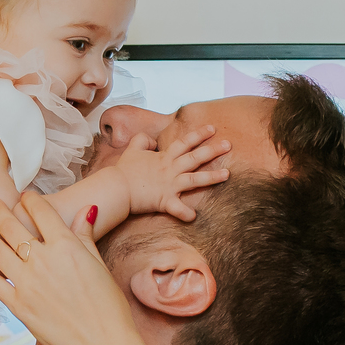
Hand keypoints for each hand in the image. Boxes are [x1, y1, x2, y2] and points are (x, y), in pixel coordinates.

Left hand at [0, 192, 152, 344]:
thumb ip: (86, 236)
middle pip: (13, 226)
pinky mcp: (17, 305)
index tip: (25, 196)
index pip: (42, 212)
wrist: (101, 344)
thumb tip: (87, 210)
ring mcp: (27, 282)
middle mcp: (42, 259)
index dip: (30, 200)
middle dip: (0, 210)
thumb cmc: (108, 307)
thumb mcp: (100, 265)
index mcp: (66, 246)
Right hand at [115, 126, 229, 220]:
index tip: (213, 128)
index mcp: (164, 158)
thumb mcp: (132, 149)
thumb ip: (142, 140)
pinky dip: (185, 213)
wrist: (115, 187)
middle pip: (195, 158)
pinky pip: (177, 208)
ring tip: (228, 175)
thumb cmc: (123, 170)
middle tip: (229, 144)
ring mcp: (168, 185)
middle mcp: (170, 169)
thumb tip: (152, 140)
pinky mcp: (163, 201)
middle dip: (212, 150)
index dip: (199, 135)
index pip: (184, 142)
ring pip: (194, 180)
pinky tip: (194, 216)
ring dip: (212, 178)